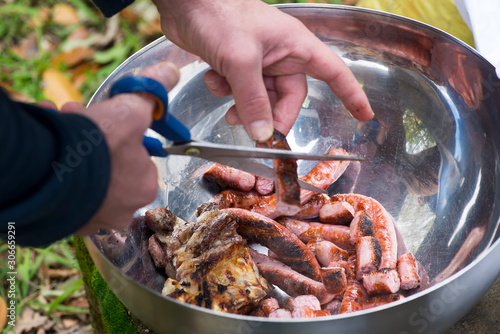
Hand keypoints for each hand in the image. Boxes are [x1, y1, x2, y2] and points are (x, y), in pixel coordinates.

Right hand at [40, 62, 179, 234]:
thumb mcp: (131, 111)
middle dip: (92, 137)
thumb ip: (151, 94)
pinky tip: (45, 148)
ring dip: (72, 148)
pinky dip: (55, 166)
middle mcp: (122, 210)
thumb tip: (170, 72)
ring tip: (57, 125)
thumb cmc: (99, 147)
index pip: (137, 155)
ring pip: (85, 175)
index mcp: (144, 187)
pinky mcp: (63, 222)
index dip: (120, 132)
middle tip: (74, 116)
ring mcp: (92, 219)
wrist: (47, 176)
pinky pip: (63, 188)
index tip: (102, 117)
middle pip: (110, 164)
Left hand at [152, 0, 372, 141]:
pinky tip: (213, 80)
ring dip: (246, 108)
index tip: (364, 116)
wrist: (185, 1)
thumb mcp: (240, 60)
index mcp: (295, 46)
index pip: (334, 72)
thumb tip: (264, 134)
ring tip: (229, 111)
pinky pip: (241, 91)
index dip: (352, 94)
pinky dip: (227, 93)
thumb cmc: (220, 14)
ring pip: (262, 99)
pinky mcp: (236, 66)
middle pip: (290, 98)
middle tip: (260, 135)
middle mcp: (281, 55)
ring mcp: (258, 62)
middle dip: (274, 117)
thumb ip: (253, 99)